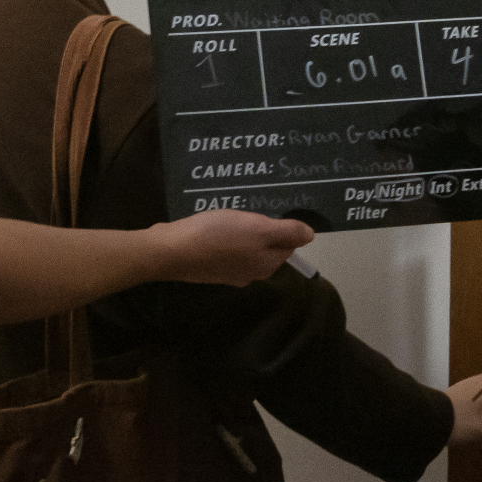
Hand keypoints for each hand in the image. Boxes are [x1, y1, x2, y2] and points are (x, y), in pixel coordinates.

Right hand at [147, 208, 313, 285]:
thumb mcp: (258, 229)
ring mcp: (227, 272)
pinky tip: (214, 223)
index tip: (271, 210)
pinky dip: (224, 234)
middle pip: (266, 247)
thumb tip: (310, 236)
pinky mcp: (209, 265)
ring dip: (242, 230)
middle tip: (250, 208)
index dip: (283, 226)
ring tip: (232, 211)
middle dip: (262, 228)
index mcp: (266, 265)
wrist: (171, 251)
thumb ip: (286, 232)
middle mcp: (250, 273)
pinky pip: (225, 247)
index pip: (288, 245)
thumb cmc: (217, 237)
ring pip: (245, 246)